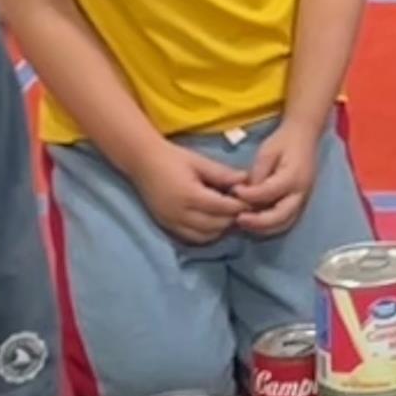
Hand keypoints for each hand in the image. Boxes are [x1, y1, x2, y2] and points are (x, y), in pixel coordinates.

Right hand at [128, 140, 249, 243]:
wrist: (142, 162)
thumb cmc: (172, 158)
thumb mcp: (199, 161)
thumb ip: (222, 174)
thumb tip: (246, 180)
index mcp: (190, 196)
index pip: (223, 208)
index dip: (241, 206)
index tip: (253, 200)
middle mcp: (180, 214)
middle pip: (216, 225)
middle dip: (233, 218)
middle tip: (245, 208)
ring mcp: (172, 222)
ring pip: (205, 236)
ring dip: (221, 228)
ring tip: (231, 215)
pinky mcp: (166, 226)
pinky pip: (191, 238)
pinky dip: (206, 233)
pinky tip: (214, 222)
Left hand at [237, 122, 320, 238]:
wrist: (306, 136)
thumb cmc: (284, 141)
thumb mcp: (267, 152)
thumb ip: (257, 174)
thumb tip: (244, 194)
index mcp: (293, 177)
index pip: (268, 193)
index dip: (248, 195)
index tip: (233, 191)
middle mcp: (301, 193)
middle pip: (280, 217)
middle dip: (257, 222)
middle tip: (238, 218)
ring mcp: (303, 200)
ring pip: (284, 224)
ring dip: (263, 227)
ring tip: (244, 221)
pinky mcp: (300, 203)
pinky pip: (286, 221)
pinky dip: (270, 225)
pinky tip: (255, 220)